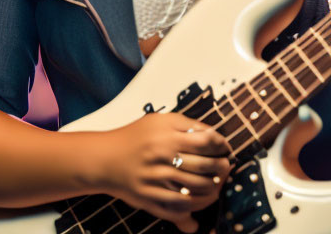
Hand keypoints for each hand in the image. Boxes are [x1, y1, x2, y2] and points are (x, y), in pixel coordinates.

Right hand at [94, 112, 231, 232]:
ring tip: (217, 183)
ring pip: (198, 190)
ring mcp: (157, 181)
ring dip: (214, 188)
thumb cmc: (134, 137)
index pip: (207, 141)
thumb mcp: (160, 120)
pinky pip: (180, 208)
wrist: (104, 158)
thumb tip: (214, 135)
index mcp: (167, 136)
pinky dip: (194, 209)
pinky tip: (201, 204)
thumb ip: (187, 125)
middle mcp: (163, 158)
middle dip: (222, 167)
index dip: (221, 145)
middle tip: (226, 167)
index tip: (225, 148)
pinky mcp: (150, 199)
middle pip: (206, 166)